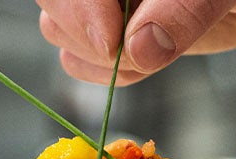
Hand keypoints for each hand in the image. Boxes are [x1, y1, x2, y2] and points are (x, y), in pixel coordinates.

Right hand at [36, 0, 235, 84]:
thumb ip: (183, 13)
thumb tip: (138, 50)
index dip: (80, 9)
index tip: (113, 42)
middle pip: (52, 3)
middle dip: (87, 34)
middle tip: (135, 53)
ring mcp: (106, 3)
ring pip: (60, 32)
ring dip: (99, 58)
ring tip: (154, 52)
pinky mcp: (117, 34)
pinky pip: (82, 61)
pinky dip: (109, 74)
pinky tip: (148, 62)